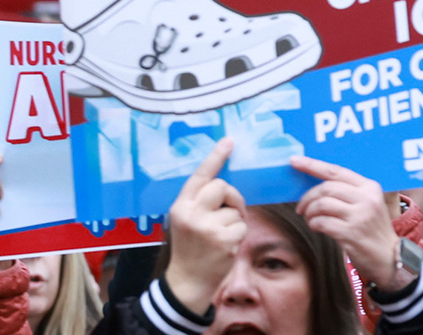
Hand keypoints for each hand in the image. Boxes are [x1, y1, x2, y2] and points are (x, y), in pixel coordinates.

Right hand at [165, 138, 245, 314]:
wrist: (187, 280)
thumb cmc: (189, 247)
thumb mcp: (184, 220)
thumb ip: (198, 203)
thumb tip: (223, 186)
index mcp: (180, 205)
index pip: (200, 176)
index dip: (216, 157)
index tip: (229, 142)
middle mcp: (192, 213)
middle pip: (222, 187)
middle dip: (232, 197)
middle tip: (231, 210)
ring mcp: (208, 227)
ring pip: (235, 210)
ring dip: (235, 221)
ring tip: (222, 236)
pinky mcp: (224, 240)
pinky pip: (242, 226)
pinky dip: (239, 235)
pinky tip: (227, 246)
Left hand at [292, 155, 403, 290]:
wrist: (389, 258)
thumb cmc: (371, 229)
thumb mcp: (366, 204)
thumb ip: (345, 192)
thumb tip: (311, 182)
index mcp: (369, 187)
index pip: (336, 171)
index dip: (312, 165)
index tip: (294, 161)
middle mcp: (367, 199)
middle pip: (325, 188)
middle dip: (307, 198)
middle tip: (301, 209)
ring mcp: (361, 216)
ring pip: (321, 204)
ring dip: (309, 212)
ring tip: (311, 219)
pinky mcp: (352, 232)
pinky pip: (321, 222)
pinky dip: (313, 224)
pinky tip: (317, 228)